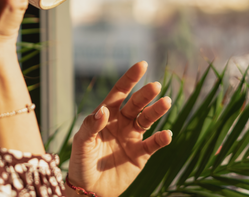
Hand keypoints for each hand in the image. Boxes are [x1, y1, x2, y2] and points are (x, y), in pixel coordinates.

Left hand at [68, 62, 172, 196]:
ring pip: (148, 120)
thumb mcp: (81, 143)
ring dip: (157, 111)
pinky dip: (161, 139)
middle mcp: (122, 123)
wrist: (89, 190)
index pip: (120, 92)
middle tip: (155, 86)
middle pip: (136, 104)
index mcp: (106, 115)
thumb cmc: (81, 163)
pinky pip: (153, 144)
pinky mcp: (141, 154)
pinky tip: (167, 134)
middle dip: (146, 94)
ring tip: (166, 102)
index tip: (142, 64)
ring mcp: (132, 137)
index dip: (130, 78)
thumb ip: (91, 126)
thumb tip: (103, 110)